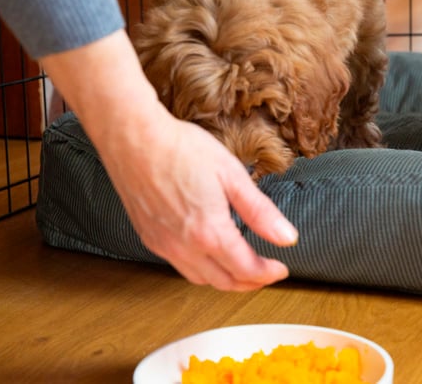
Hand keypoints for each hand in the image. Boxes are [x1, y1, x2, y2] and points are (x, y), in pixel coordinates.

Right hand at [102, 106, 297, 290]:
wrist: (133, 138)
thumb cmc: (181, 149)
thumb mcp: (232, 176)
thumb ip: (261, 212)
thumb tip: (287, 237)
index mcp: (209, 233)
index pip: (246, 269)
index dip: (268, 274)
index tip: (281, 269)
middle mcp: (184, 247)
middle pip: (224, 282)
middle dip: (250, 282)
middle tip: (266, 273)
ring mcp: (163, 244)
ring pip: (200, 279)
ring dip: (225, 279)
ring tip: (241, 267)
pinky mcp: (149, 237)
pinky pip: (179, 266)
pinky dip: (201, 269)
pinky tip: (209, 253)